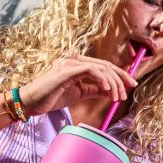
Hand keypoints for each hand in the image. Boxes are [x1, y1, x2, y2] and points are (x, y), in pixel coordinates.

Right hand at [18, 52, 137, 115]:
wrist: (31, 103)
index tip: (131, 85)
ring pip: (101, 68)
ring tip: (116, 97)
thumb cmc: (51, 97)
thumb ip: (94, 89)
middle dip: (121, 78)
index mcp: (77, 64)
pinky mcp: (66, 70)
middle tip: (128, 91)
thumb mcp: (79, 93)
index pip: (104, 66)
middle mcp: (74, 60)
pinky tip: (107, 90)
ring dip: (113, 83)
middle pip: (106, 65)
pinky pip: (90, 70)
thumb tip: (111, 90)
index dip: (120, 75)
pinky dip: (102, 79)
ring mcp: (70, 63)